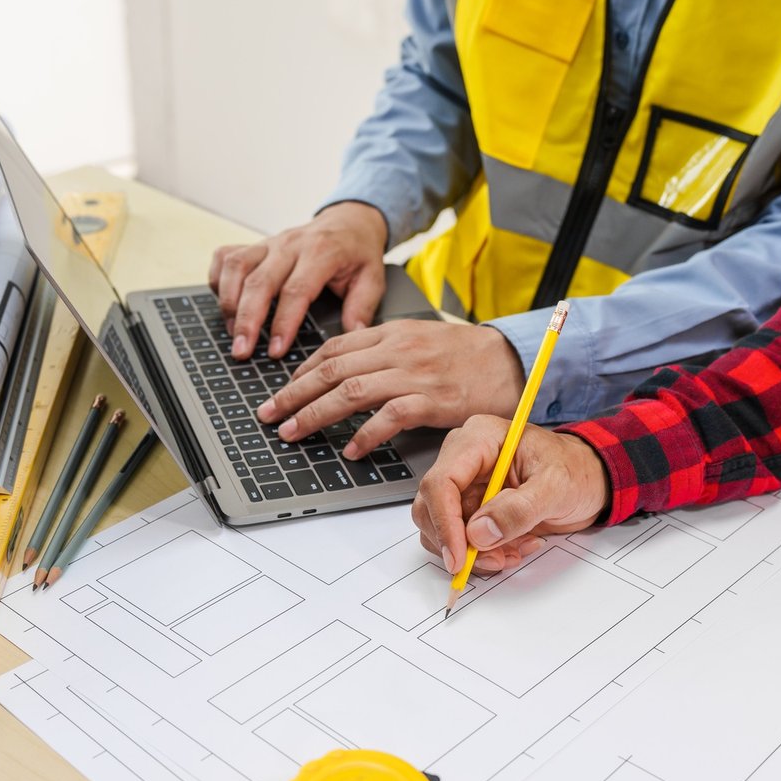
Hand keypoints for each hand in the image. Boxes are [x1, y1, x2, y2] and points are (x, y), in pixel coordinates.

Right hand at [208, 201, 386, 359]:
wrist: (348, 221)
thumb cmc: (358, 253)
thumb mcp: (373, 278)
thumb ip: (362, 307)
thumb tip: (352, 336)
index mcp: (321, 252)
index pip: (296, 290)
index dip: (283, 323)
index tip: (276, 351)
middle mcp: (291, 244)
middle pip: (259, 281)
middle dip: (246, 320)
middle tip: (241, 351)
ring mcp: (269, 242)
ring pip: (237, 266)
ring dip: (228, 302)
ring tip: (232, 333)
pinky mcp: (255, 244)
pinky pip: (225, 256)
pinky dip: (218, 280)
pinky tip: (224, 304)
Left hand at [258, 321, 524, 459]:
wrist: (512, 359)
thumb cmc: (468, 355)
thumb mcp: (419, 339)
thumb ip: (385, 350)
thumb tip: (348, 370)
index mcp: (392, 332)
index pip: (334, 347)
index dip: (302, 370)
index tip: (283, 389)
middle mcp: (397, 349)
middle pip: (332, 369)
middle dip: (293, 393)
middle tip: (268, 414)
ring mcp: (414, 373)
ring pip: (351, 391)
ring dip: (315, 414)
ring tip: (292, 432)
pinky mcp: (434, 399)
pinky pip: (390, 416)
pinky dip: (365, 434)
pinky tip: (349, 449)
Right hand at [413, 416, 609, 575]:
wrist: (590, 481)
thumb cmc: (576, 471)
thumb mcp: (556, 487)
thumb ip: (519, 509)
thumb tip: (479, 533)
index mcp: (480, 439)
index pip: (441, 481)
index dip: (445, 523)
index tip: (459, 557)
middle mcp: (465, 460)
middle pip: (432, 508)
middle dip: (459, 543)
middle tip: (495, 559)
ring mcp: (466, 485)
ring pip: (442, 530)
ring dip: (475, 552)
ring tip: (515, 551)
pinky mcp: (472, 508)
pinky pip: (461, 540)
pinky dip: (484, 554)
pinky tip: (515, 547)